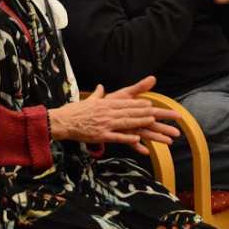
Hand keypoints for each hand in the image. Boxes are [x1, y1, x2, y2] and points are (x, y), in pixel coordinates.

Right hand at [49, 76, 180, 154]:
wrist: (61, 121)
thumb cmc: (75, 111)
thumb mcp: (90, 100)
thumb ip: (98, 94)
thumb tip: (101, 87)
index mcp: (108, 103)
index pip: (130, 103)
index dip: (143, 105)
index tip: (156, 105)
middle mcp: (110, 112)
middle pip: (134, 112)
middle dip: (152, 114)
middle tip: (167, 117)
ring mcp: (106, 124)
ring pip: (128, 123)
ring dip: (144, 124)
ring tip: (158, 125)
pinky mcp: (101, 135)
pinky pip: (118, 138)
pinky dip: (129, 139)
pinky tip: (139, 141)